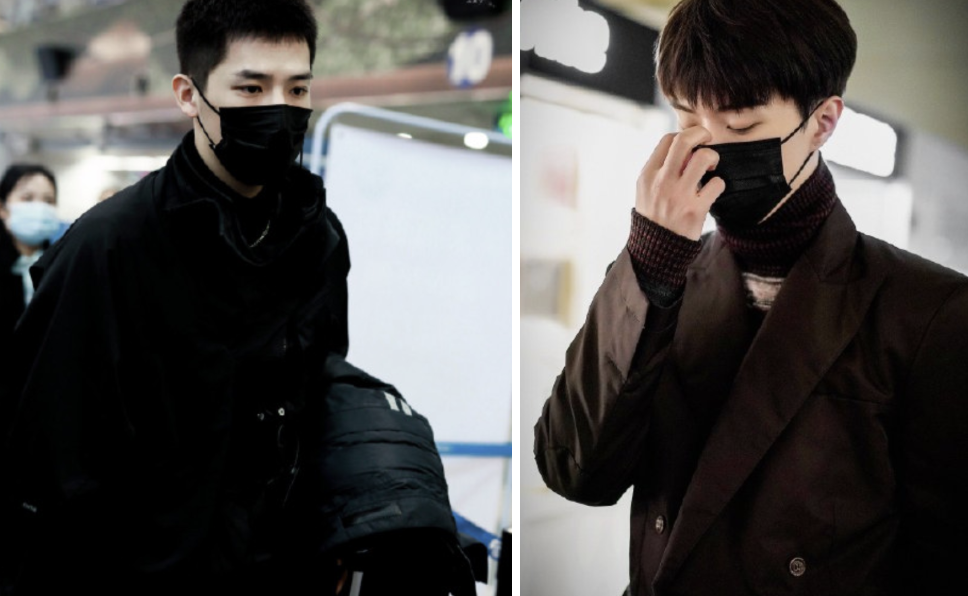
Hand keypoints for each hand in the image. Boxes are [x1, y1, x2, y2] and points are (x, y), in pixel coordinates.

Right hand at [635, 126, 724, 240]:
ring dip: (713, 157)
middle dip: (701, 134)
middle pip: (684, 140)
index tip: (692, 144)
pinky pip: (717, 183)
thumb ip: (660, 169)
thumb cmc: (654, 215)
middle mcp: (662, 182)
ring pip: (704, 157)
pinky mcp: (695, 210)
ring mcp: (679, 195)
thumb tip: (686, 148)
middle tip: (708, 140)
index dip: (684, 135)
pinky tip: (712, 191)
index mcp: (648, 175)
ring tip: (711, 168)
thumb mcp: (645, 190)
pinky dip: (719, 184)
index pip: (668, 139)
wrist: (656, 250)